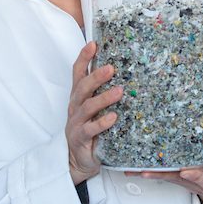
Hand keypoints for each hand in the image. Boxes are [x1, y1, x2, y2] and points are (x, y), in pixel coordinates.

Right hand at [66, 41, 122, 184]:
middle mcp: (75, 106)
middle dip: (96, 76)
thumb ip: (104, 92)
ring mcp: (76, 122)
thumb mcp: (95, 108)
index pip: (78, 73)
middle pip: (82, 87)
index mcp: (79, 96)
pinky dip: (101, 123)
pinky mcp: (80, 138)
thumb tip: (127, 73)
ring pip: (87, 107)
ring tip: (119, 91)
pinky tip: (113, 117)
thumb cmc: (91, 129)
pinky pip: (90, 129)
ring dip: (103, 98)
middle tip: (112, 68)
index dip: (83, 58)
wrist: (79, 160)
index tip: (93, 44)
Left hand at [134, 95, 202, 203]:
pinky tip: (133, 167)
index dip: (195, 176)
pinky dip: (149, 170)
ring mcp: (184, 179)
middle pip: (176, 178)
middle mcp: (194, 181)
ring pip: (165, 176)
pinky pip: (163, 173)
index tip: (187, 172)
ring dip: (149, 172)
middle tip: (145, 170)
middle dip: (160, 173)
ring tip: (131, 169)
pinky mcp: (177, 176)